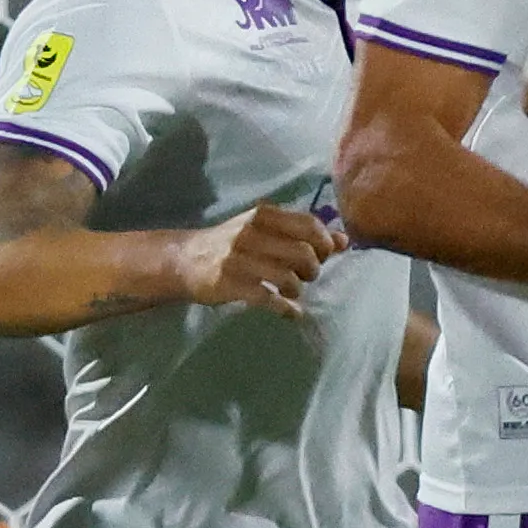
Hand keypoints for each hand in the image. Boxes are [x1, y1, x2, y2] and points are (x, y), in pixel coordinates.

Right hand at [176, 205, 343, 317]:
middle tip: (306, 276)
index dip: (325, 243)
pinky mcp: (230, 284)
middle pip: (304, 253)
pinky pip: (269, 299)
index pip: (309, 225)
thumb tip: (344, 241)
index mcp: (263, 215)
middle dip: (312, 269)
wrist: (183, 260)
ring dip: (298, 289)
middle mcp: (251, 233)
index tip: (323, 255)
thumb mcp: (264, 230)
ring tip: (292, 291)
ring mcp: (239, 259)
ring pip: (288, 277)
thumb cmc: (231, 244)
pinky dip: (286, 309)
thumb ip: (302, 233)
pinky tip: (290, 312)